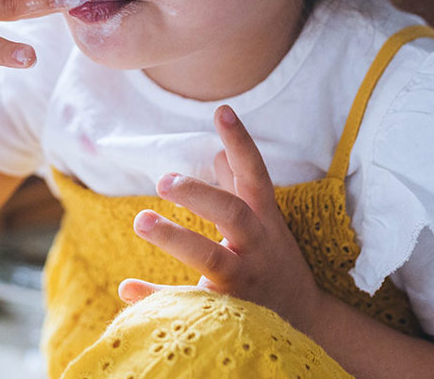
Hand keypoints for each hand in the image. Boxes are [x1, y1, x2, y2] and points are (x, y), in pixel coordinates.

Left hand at [119, 105, 326, 336]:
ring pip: (213, 259)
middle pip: (233, 215)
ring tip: (141, 220)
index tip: (221, 111)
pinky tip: (126, 286)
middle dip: (200, 195)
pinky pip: (189, 306)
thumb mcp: (265, 222)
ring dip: (176, 238)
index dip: (241, 142)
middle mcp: (257, 248)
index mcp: (265, 221)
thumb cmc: (275, 262)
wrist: (307, 323)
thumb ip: (240, 188)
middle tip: (163, 180)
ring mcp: (244, 282)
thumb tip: (218, 152)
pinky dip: (156, 297)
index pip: (255, 175)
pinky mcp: (228, 313)